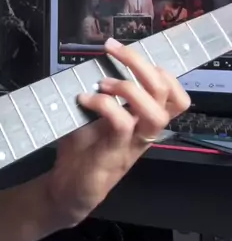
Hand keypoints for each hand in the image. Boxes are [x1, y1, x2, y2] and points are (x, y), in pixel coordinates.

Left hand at [44, 37, 190, 228]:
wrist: (66, 191)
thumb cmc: (81, 151)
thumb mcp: (92, 117)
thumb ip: (100, 96)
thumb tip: (91, 65)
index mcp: (143, 121)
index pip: (174, 95)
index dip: (160, 70)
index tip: (127, 52)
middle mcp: (144, 133)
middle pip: (166, 94)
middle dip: (140, 64)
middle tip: (113, 50)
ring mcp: (132, 145)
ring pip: (155, 113)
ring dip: (128, 88)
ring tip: (102, 83)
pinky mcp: (114, 156)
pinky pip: (122, 124)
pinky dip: (103, 105)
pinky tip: (84, 100)